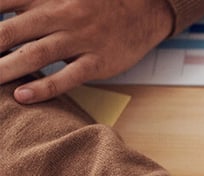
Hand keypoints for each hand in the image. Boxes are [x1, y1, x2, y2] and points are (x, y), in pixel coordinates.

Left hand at [0, 0, 173, 102]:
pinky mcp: (98, 62)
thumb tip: (2, 13)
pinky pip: (67, 77)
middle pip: (9, 32)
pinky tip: (22, 96)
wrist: (147, 8)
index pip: (2, 4)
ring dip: (4, 69)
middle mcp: (59, 15)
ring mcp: (79, 40)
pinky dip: (44, 87)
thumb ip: (30, 1)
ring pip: (34, 55)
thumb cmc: (97, 1)